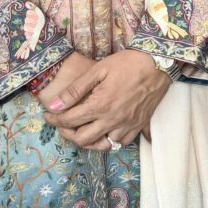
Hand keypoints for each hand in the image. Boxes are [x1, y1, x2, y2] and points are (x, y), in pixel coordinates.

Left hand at [43, 50, 172, 149]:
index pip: (69, 121)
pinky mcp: (139, 125)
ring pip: (102, 145)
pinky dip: (109, 140)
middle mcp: (112, 120)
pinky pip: (120, 142)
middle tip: (63, 124)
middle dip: (67, 133)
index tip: (48, 115)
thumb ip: (75, 90)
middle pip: (82, 139)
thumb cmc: (128, 63)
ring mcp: (127, 124)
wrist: (159, 63)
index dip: (54, 120)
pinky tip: (105, 130)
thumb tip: (54, 106)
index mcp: (100, 105)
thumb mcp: (98, 70)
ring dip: (88, 140)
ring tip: (83, 130)